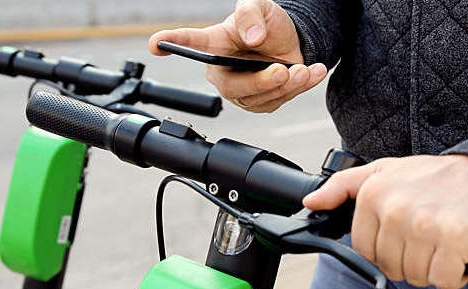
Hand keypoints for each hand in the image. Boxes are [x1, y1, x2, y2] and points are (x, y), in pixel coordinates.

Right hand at [149, 0, 327, 112]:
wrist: (291, 40)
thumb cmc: (266, 22)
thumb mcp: (260, 7)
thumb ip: (251, 15)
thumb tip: (252, 36)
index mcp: (214, 44)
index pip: (191, 43)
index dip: (173, 42)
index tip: (155, 44)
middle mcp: (224, 72)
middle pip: (233, 88)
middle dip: (261, 82)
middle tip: (282, 71)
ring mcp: (243, 90)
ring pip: (261, 99)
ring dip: (287, 86)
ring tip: (304, 69)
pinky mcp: (263, 101)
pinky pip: (281, 100)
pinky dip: (301, 87)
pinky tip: (312, 72)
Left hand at [304, 155, 467, 288]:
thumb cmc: (434, 177)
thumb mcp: (383, 171)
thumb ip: (342, 186)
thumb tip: (310, 202)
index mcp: (373, 194)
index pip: (363, 249)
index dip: (384, 249)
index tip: (402, 236)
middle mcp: (396, 208)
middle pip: (390, 266)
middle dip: (409, 259)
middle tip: (427, 237)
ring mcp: (425, 224)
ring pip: (416, 275)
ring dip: (432, 267)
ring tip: (442, 242)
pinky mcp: (455, 237)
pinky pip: (443, 279)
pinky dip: (454, 274)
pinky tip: (459, 252)